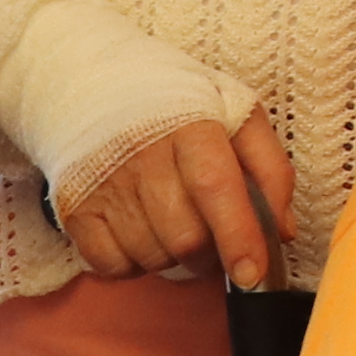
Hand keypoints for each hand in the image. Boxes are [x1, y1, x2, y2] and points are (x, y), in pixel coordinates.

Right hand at [57, 110, 302, 288]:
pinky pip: (112, 266)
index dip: (238, 236)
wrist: (94, 80)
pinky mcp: (74, 208)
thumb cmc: (176, 104)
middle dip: (212, 254)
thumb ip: (271, 169)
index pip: (215, 187)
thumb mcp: (236, 113)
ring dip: (174, 257)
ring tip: (174, 221)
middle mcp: (141, 153)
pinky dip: (134, 264)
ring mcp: (103, 183)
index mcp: (188, 124)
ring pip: (152, 257)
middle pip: (186, 237)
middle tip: (215, 237)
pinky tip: (141, 231)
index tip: (252, 274)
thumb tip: (281, 232)